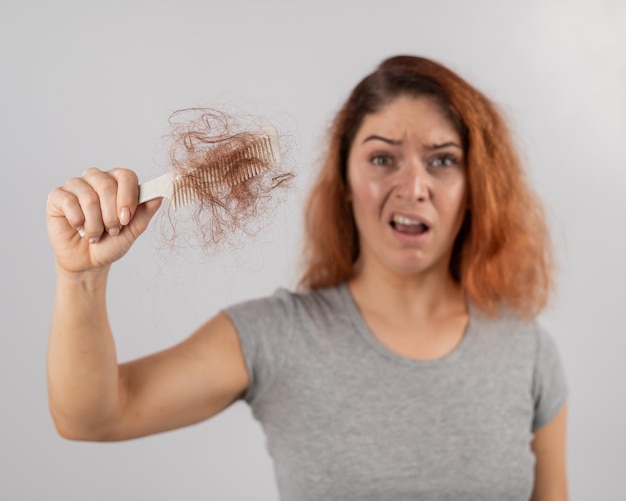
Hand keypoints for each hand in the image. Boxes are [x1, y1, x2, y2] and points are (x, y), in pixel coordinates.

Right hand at [46, 167, 161, 273]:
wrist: (89, 261)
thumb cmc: (111, 242)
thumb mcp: (133, 230)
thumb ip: (146, 211)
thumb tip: (159, 195)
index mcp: (117, 182)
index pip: (126, 176)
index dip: (128, 198)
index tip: (126, 219)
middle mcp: (97, 178)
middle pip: (107, 185)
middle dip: (111, 215)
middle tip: (112, 230)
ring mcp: (76, 185)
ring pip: (89, 197)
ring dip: (95, 223)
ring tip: (96, 234)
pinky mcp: (58, 196)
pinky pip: (69, 202)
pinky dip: (78, 221)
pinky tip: (79, 228)